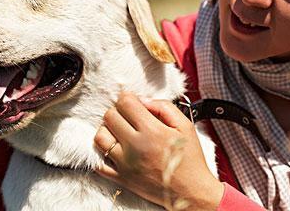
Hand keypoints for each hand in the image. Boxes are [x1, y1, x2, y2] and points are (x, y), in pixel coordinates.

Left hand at [94, 92, 223, 210]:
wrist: (191, 192)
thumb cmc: (190, 159)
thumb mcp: (185, 126)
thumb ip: (164, 107)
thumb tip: (142, 100)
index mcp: (152, 131)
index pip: (125, 103)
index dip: (128, 98)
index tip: (133, 102)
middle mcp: (135, 146)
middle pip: (110, 117)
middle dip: (118, 111)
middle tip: (129, 116)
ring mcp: (125, 164)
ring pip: (100, 137)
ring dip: (108, 130)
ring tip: (120, 132)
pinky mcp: (121, 178)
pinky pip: (99, 163)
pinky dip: (103, 154)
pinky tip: (115, 149)